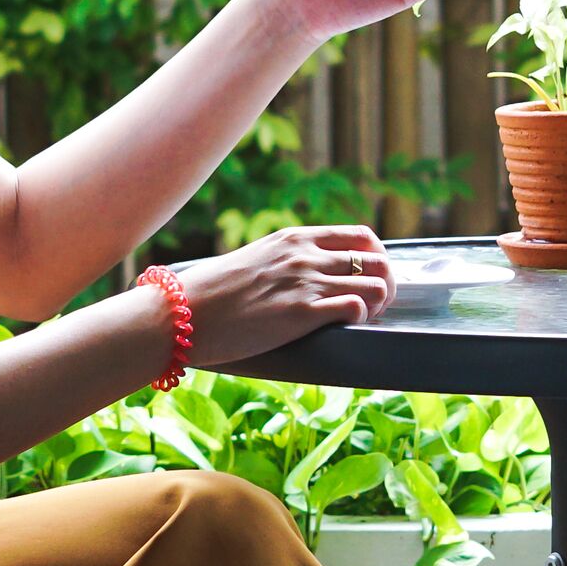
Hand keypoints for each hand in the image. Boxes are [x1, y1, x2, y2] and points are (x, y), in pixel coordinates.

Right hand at [174, 225, 394, 363]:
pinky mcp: (302, 314)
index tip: (368, 279)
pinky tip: (344, 329)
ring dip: (378, 305)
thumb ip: (285, 262)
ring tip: (360, 320)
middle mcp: (306, 255)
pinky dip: (361, 319)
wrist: (181, 313)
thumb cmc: (211, 294)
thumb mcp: (255, 261)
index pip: (361, 236)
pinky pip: (357, 308)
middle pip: (378, 259)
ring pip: (376, 284)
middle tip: (373, 306)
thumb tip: (305, 276)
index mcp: (294, 238)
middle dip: (385, 284)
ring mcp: (305, 282)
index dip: (376, 259)